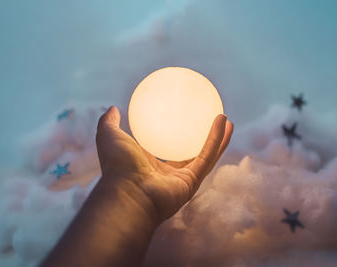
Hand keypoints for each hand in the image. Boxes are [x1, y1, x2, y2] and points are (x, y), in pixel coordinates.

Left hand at [96, 106, 233, 222]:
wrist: (128, 193)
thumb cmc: (117, 166)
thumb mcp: (110, 136)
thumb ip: (110, 122)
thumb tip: (114, 108)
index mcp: (149, 163)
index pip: (165, 148)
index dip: (174, 135)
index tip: (182, 119)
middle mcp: (167, 173)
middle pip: (190, 154)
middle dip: (202, 140)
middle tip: (210, 121)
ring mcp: (181, 179)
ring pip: (205, 155)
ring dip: (217, 138)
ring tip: (226, 120)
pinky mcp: (192, 182)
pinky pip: (207, 156)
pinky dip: (217, 139)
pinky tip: (224, 122)